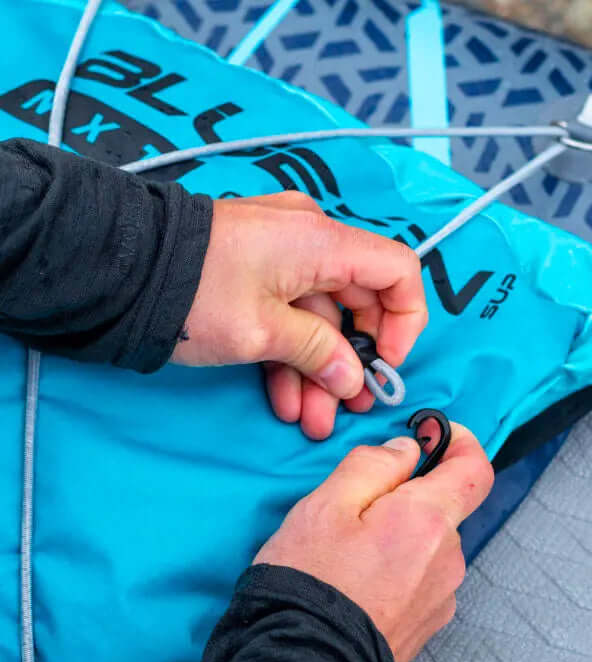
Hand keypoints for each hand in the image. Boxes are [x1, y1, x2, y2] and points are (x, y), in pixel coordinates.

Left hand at [176, 192, 427, 439]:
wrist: (115, 269)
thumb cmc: (192, 292)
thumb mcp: (263, 331)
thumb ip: (319, 354)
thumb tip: (352, 380)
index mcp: (322, 241)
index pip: (397, 271)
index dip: (405, 321)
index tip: (385, 364)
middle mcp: (309, 241)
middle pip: (358, 304)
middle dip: (352, 363)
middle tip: (348, 408)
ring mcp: (281, 256)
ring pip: (320, 319)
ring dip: (318, 371)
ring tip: (310, 420)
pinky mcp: (255, 273)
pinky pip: (290, 315)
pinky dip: (290, 355)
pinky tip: (284, 399)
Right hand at [254, 422, 493, 661]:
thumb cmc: (309, 585)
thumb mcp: (324, 506)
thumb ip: (372, 466)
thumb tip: (407, 451)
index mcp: (428, 521)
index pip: (475, 469)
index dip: (459, 443)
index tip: (429, 434)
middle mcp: (449, 559)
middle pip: (442, 510)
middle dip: (406, 500)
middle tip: (352, 512)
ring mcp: (442, 597)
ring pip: (429, 547)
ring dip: (399, 540)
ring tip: (347, 559)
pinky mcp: (428, 626)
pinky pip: (421, 581)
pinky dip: (397, 573)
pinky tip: (358, 588)